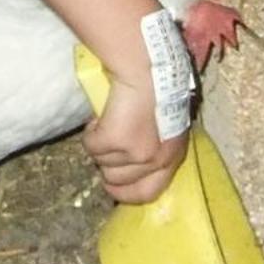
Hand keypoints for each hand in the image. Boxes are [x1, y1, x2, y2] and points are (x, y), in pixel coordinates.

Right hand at [83, 75, 187, 203]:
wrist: (148, 70)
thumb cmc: (157, 88)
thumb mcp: (165, 125)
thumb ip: (155, 143)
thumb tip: (133, 156)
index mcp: (172, 156)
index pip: (148, 193)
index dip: (126, 194)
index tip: (112, 186)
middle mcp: (156, 160)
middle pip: (119, 180)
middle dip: (108, 165)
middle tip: (106, 146)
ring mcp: (136, 153)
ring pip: (102, 163)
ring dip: (100, 146)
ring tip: (108, 121)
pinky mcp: (115, 141)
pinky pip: (91, 147)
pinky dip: (90, 133)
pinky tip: (100, 117)